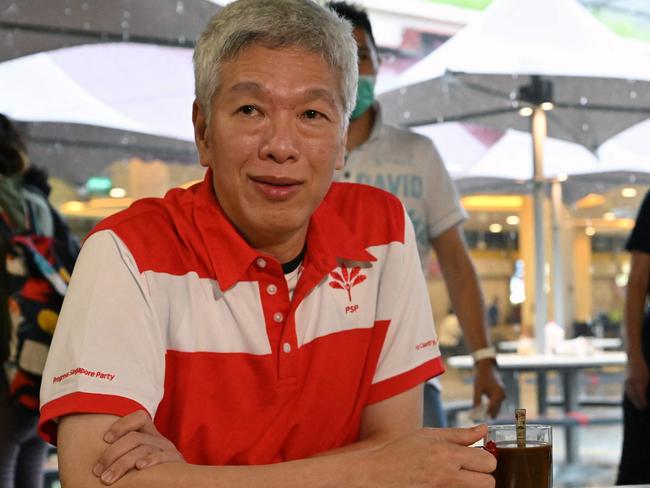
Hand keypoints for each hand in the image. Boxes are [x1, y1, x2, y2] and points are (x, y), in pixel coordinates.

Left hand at [93, 410, 184, 484]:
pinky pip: (163, 457)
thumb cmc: (147, 473)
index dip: (122, 425)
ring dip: (122, 464)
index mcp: (150, 435)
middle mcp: (159, 440)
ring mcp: (168, 450)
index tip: (105, 439)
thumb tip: (98, 463)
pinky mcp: (176, 462)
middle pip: (134, 438)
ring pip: (143, 449)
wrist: (175, 483)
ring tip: (107, 479)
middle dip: (112, 453)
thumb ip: (123, 453)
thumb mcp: (136, 458)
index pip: (140, 418)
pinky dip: (151, 460)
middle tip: (97, 471)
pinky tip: (139, 467)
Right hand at [367, 424, 495, 486]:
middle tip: (468, 469)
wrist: (376, 473)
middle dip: (482, 475)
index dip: (484, 458)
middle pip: (489, 483)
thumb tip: (484, 429)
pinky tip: (445, 483)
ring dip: (471, 484)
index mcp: (447, 454)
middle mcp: (448, 476)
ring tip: (457, 477)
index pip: (488, 461)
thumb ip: (459, 434)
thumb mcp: (428, 435)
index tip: (475, 456)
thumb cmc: (399, 451)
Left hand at [473, 360, 505, 417]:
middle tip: (481, 422)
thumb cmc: (481, 377)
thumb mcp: (477, 388)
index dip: (486, 414)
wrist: (486, 367)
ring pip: (497, 407)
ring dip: (491, 412)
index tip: (481, 420)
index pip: (492, 408)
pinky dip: (492, 407)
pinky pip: (497, 403)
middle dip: (489, 415)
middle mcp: (502, 395)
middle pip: (496, 409)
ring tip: (483, 417)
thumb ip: (477, 400)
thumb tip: (475, 410)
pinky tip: (486, 411)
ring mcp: (502, 394)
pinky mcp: (500, 394)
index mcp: (497, 393)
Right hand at [625, 356, 648, 409]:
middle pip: (633, 396)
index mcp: (637, 381)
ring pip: (629, 393)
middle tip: (642, 407)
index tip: (645, 406)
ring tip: (638, 404)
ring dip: (633, 400)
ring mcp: (626, 381)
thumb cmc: (642, 367)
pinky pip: (627, 390)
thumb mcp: (646, 376)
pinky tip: (633, 398)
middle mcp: (630, 382)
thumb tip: (645, 394)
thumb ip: (644, 386)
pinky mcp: (625, 380)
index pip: (639, 395)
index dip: (642, 401)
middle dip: (637, 402)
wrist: (633, 358)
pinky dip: (630, 395)